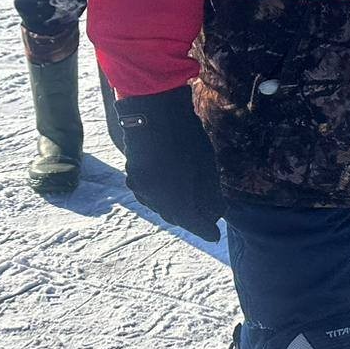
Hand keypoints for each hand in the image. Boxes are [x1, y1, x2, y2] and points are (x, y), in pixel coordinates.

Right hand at [116, 85, 223, 241]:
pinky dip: (163, 198)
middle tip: (207, 220)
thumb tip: (217, 214)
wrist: (152, 112)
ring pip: (160, 206)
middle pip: (174, 215)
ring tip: (192, 206)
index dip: (205, 229)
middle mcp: (152, 198)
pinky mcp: (133, 176)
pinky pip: (150, 195)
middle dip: (191, 219)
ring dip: (176, 209)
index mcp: (172, 197)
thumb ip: (210, 194)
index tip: (216, 236)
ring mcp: (139, 187)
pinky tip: (172, 193)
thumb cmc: (184, 137)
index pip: (191, 221)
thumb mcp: (205, 166)